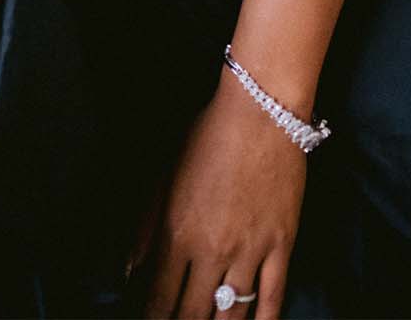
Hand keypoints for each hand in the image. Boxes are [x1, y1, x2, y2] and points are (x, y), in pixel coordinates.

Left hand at [129, 78, 308, 319]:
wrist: (261, 111)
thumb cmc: (208, 136)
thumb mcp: (162, 177)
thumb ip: (144, 230)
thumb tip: (130, 271)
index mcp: (179, 235)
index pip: (159, 299)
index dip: (152, 319)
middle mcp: (213, 251)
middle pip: (193, 314)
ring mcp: (250, 251)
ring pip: (232, 314)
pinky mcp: (281, 245)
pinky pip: (273, 296)